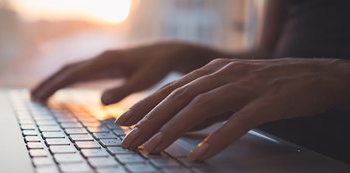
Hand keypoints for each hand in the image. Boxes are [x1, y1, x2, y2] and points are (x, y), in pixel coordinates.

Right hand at [32, 41, 219, 104]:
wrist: (167, 53)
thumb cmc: (158, 67)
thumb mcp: (144, 81)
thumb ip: (123, 90)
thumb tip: (100, 101)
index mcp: (106, 60)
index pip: (75, 73)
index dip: (56, 85)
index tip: (41, 95)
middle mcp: (101, 58)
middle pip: (68, 69)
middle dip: (49, 82)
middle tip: (33, 97)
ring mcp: (102, 60)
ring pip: (72, 69)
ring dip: (56, 81)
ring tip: (40, 93)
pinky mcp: (106, 64)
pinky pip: (81, 71)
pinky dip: (68, 79)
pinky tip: (62, 87)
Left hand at [116, 58, 349, 160]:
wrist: (315, 75)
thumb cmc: (269, 85)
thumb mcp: (231, 90)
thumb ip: (207, 105)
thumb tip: (181, 125)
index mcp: (211, 72)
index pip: (170, 89)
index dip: (144, 106)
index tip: (123, 122)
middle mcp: (223, 75)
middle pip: (178, 98)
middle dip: (149, 120)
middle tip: (129, 141)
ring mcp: (244, 86)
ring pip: (201, 107)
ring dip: (173, 129)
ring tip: (154, 149)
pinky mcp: (267, 101)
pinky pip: (238, 121)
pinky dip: (217, 138)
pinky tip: (200, 154)